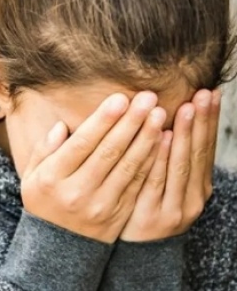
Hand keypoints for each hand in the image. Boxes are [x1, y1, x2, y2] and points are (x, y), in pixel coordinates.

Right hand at [21, 92, 164, 242]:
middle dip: (130, 122)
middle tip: (147, 98)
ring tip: (158, 114)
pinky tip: (160, 142)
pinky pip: (138, 184)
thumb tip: (63, 126)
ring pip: (128, 167)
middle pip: (109, 152)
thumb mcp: (32, 175)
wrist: (59, 247)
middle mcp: (77, 191)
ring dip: (146, 138)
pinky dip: (151, 161)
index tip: (120, 98)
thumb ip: (44, 149)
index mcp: (53, 178)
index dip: (103, 120)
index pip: (82, 144)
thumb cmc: (45, 201)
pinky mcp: (119, 213)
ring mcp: (101, 204)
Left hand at [119, 89, 219, 240]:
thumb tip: (164, 119)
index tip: (210, 92)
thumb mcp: (163, 183)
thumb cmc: (145, 208)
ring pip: (181, 165)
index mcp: (197, 186)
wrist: (135, 254)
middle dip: (201, 122)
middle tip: (203, 94)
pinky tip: (164, 137)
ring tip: (187, 108)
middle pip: (198, 153)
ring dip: (185, 135)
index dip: (208, 121)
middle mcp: (192, 196)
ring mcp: (175, 207)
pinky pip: (157, 180)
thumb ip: (166, 155)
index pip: (205, 147)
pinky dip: (162, 158)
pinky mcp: (154, 216)